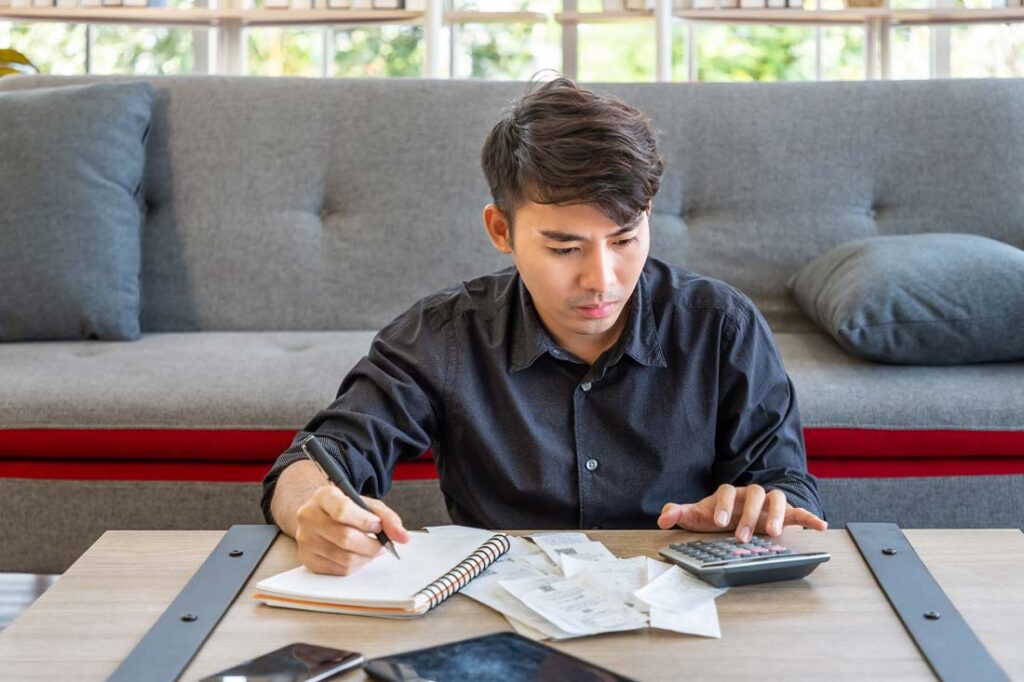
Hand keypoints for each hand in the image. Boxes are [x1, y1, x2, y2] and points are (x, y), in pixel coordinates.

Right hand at [295, 485, 409, 575]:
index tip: (377, 525)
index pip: (343, 511)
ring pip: (344, 557)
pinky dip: (356, 566)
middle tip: (382, 544)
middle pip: (345, 538)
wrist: (320, 516)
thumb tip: (403, 537)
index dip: (365, 521)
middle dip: (371, 544)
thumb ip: (387, 518)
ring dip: (366, 557)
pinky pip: (339, 570)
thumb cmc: (345, 509)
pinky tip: (358, 555)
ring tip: (372, 549)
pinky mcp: (308, 560)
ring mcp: (305, 540)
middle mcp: (309, 517)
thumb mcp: (366, 505)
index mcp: (323, 496)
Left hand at [656, 483, 826, 542]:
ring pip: (777, 498)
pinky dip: (810, 517)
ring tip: (774, 534)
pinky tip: (820, 526)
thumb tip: (662, 517)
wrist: (738, 517)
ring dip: (777, 514)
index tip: (719, 522)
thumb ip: (681, 514)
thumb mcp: (698, 517)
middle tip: (742, 537)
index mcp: (730, 494)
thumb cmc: (718, 516)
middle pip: (754, 494)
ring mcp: (769, 503)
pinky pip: (799, 511)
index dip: (723, 505)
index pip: (726, 492)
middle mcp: (751, 495)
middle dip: (748, 515)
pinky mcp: (786, 514)